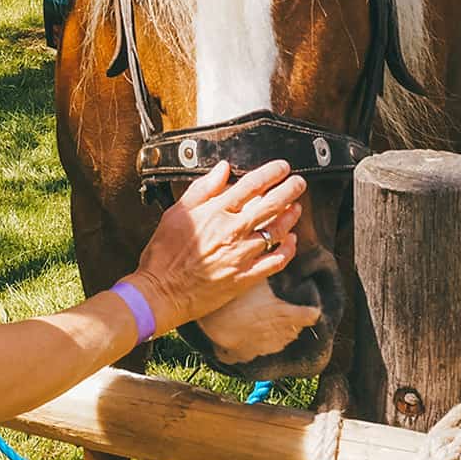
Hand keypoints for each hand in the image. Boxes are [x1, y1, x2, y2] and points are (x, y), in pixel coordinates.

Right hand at [126, 160, 303, 330]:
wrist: (161, 291)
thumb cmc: (164, 253)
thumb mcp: (176, 213)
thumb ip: (202, 189)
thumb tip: (222, 169)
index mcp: (215, 212)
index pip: (251, 185)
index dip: (271, 173)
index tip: (282, 167)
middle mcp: (232, 231)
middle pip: (271, 205)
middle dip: (290, 190)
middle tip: (299, 183)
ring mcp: (241, 255)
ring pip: (276, 232)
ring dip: (290, 218)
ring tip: (296, 209)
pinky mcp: (244, 277)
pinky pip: (274, 262)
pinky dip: (287, 250)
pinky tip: (290, 242)